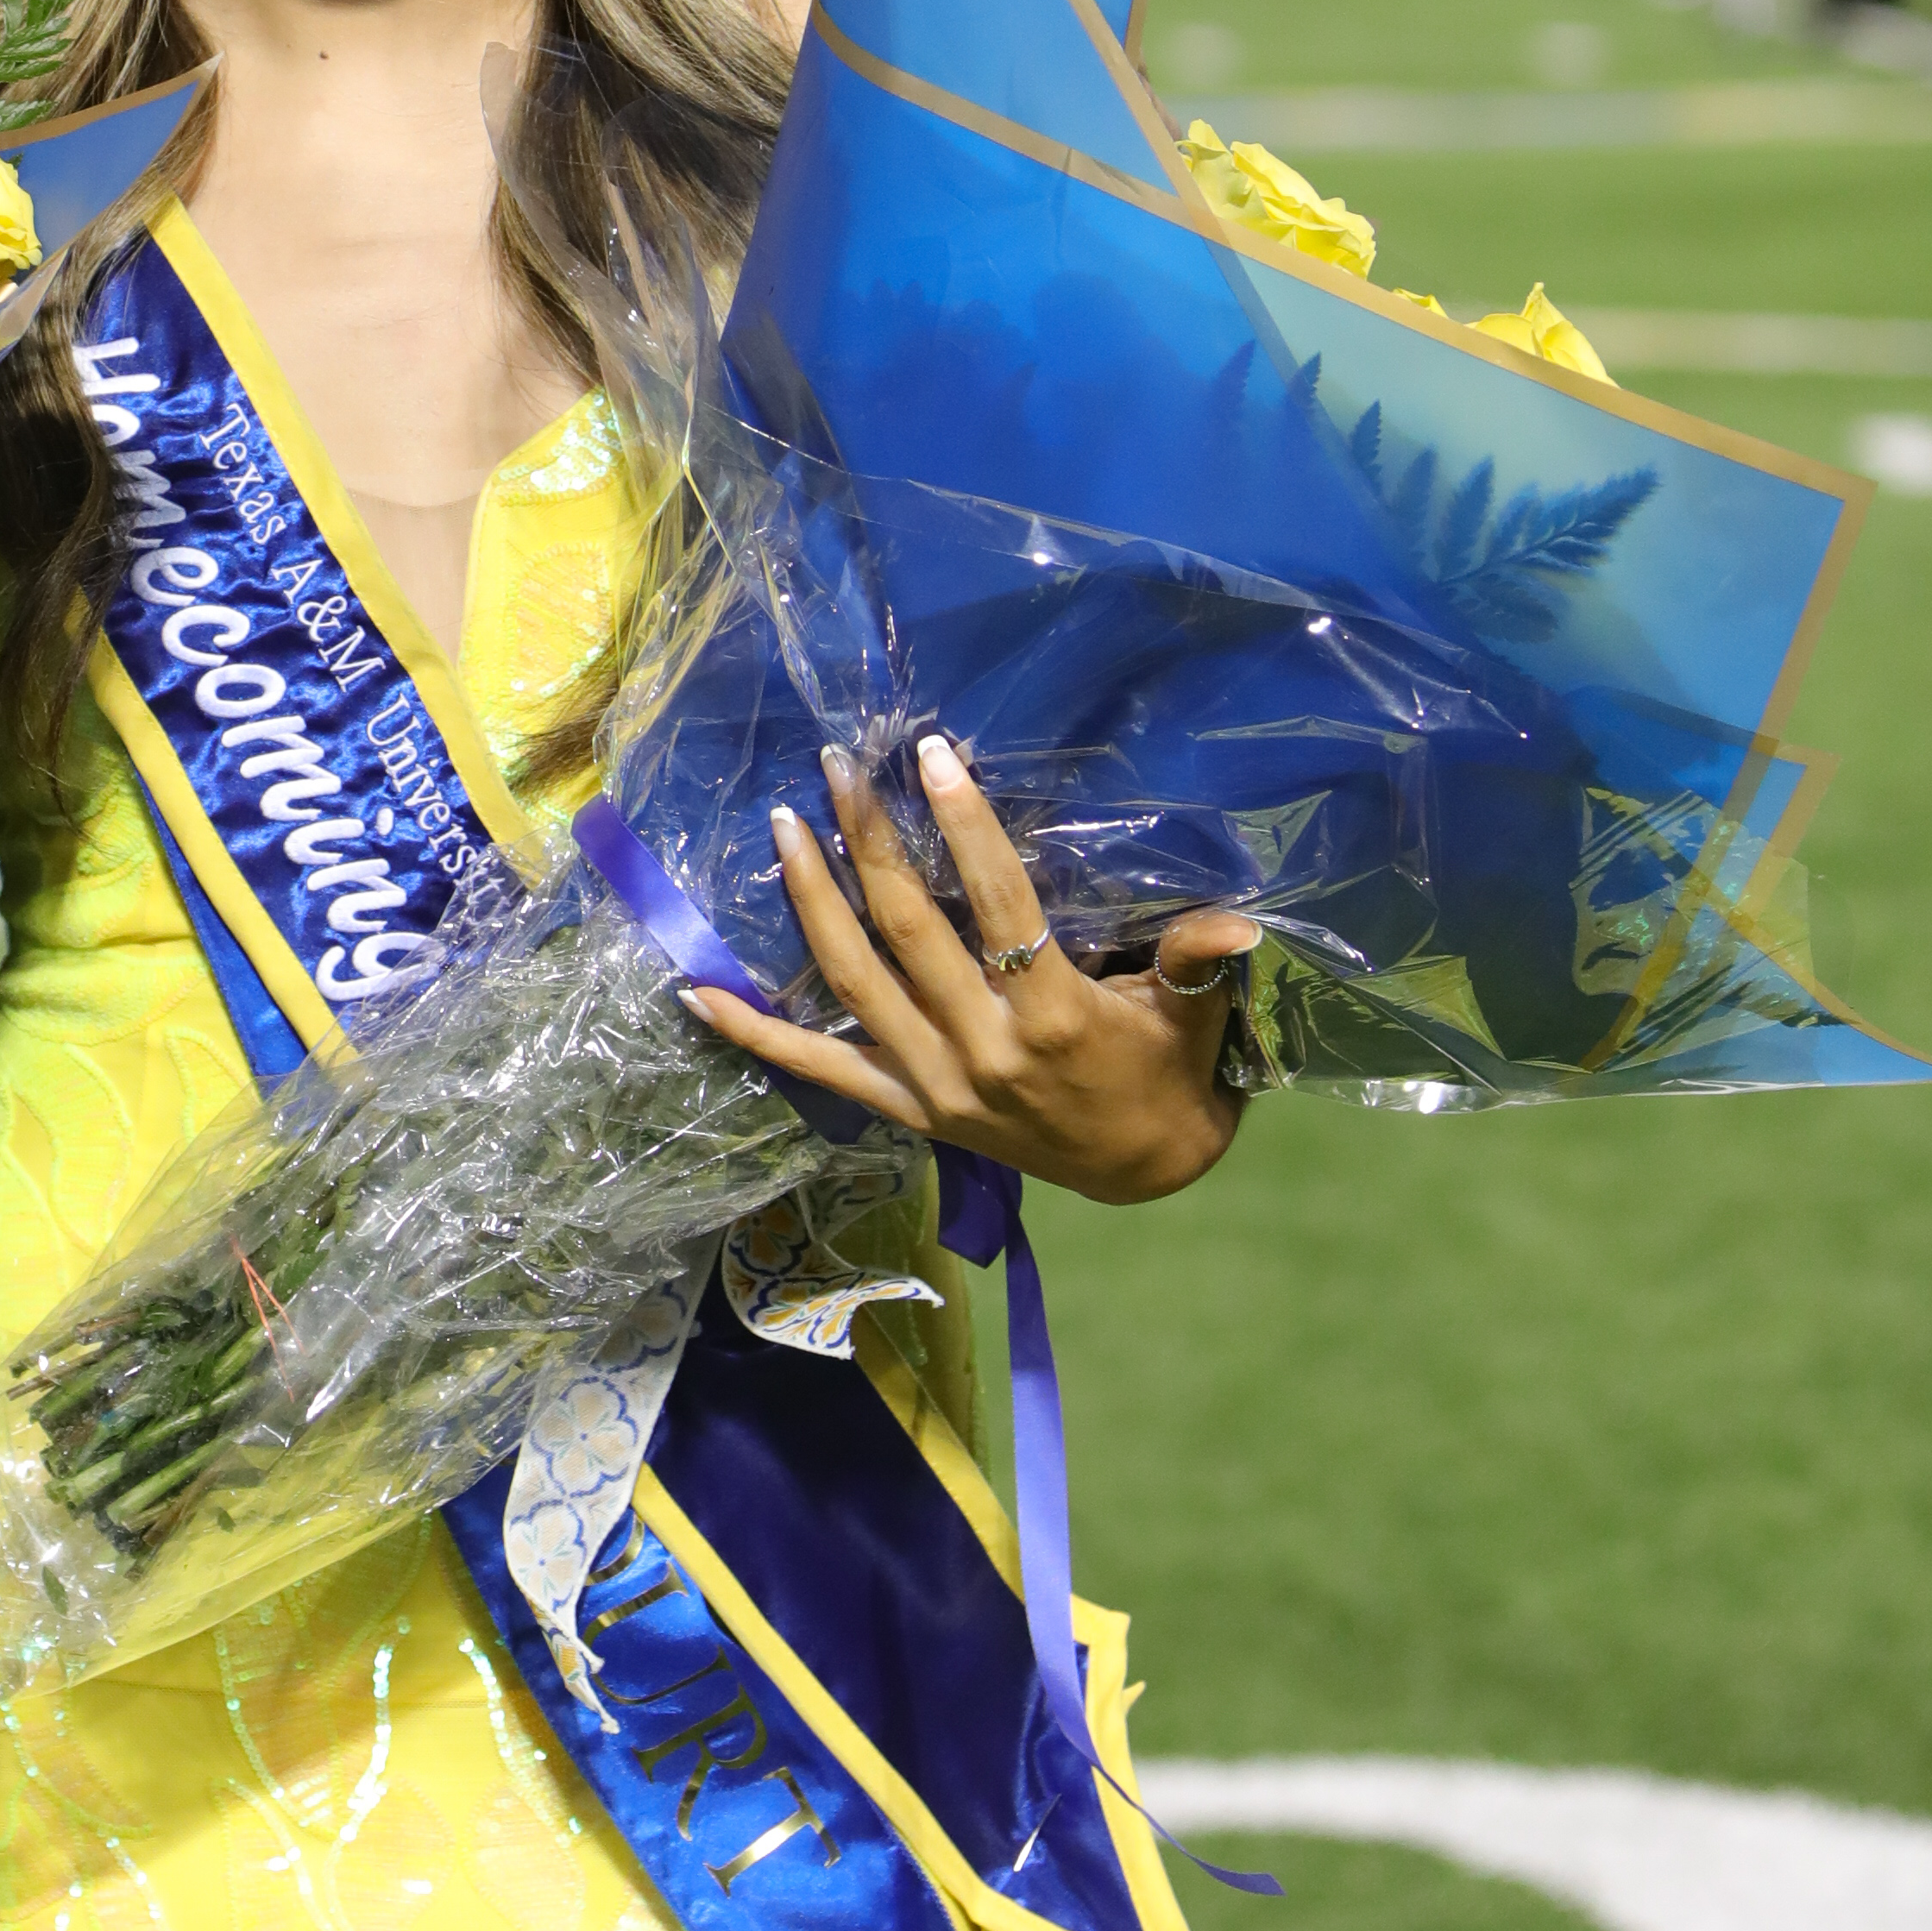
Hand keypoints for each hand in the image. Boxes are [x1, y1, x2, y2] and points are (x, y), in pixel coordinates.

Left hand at [678, 739, 1252, 1208]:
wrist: (1145, 1172)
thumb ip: (1198, 962)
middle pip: (908, 932)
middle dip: (871, 842)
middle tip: (840, 767)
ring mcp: (935, 1085)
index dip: (968, 829)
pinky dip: (753, 1033)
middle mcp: (984, 1052)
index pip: (1000, 907)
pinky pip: (817, 1068)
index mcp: (1056, 1019)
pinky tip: (695, 994)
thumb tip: (1236, 920)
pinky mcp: (907, 1110)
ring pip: (854, 982)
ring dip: (811, 901)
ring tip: (786, 823)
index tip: (932, 758)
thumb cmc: (1171, 1072)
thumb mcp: (1196, 1017)